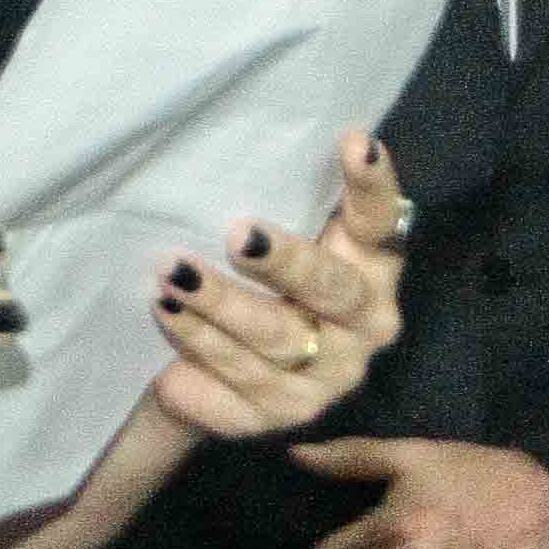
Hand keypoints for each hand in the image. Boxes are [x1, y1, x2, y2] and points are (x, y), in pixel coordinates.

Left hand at [148, 128, 407, 438]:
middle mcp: (365, 325)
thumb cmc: (258, 282)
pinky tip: (167, 323)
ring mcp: (328, 377)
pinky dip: (198, 352)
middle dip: (284, 262)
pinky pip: (238, 385)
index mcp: (373, 267)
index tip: (353, 141)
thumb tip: (244, 131)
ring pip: (276, 339)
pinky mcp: (283, 417)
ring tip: (170, 276)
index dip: (371, 185)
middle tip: (237, 234)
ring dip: (219, 307)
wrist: (218, 374)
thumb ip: (285, 201)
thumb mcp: (275, 240)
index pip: (381, 221)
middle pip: (331, 290)